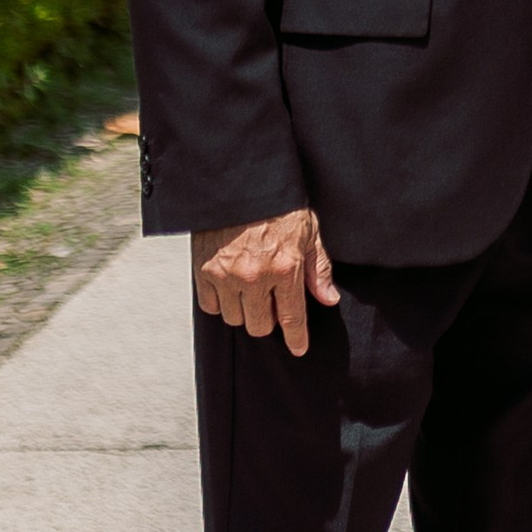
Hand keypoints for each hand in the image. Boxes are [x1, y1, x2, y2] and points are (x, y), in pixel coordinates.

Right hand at [192, 210, 339, 354]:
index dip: (296, 339)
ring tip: (251, 292)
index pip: (292, 318)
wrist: (239, 182)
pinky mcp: (203, 270)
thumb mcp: (309, 232)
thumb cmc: (278, 205)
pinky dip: (221, 302)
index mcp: (285, 268)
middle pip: (259, 326)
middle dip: (269, 320)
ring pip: (235, 319)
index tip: (298, 349)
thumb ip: (318, 269)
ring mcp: (226, 275)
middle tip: (272, 303)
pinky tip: (230, 288)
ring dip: (245, 311)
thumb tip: (328, 298)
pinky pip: (211, 306)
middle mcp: (255, 276)